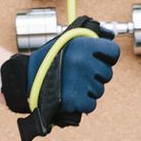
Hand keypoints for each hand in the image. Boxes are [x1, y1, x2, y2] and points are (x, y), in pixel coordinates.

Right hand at [0, 16, 119, 140]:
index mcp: (84, 45)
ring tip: (72, 84)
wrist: (26, 78)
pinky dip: (83, 104)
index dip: (108, 57)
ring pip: (99, 90)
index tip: (98, 59)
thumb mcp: (68, 40)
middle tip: (79, 74)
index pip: (113, 52)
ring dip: (88, 90)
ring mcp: (80, 81)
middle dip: (96, 76)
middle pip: (107, 74)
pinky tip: (72, 96)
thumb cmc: (49, 58)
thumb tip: (111, 35)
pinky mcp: (75, 99)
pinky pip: (91, 104)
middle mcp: (84, 62)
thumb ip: (90, 37)